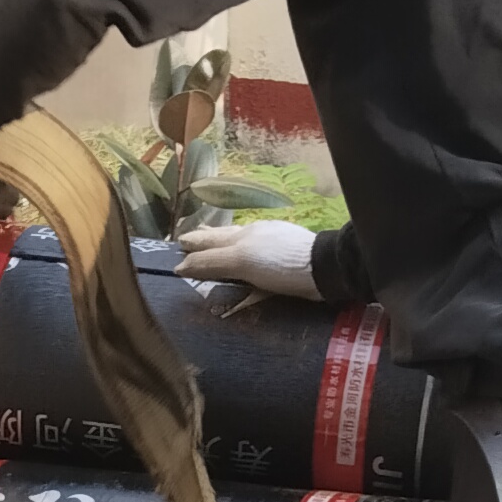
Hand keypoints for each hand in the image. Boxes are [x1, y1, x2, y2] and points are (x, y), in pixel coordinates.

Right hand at [176, 216, 319, 298]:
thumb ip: (211, 262)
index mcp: (241, 237)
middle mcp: (254, 235)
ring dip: (224, 240)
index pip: (210, 242)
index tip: (178, 245)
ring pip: (241, 239)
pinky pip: (258, 246)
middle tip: (188, 237)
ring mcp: (273, 240)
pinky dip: (245, 247)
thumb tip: (181, 265)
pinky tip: (250, 249)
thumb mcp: (241, 263)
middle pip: (224, 235)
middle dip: (205, 237)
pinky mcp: (288, 252)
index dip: (193, 246)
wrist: (322, 267)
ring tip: (213, 239)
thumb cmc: (279, 263)